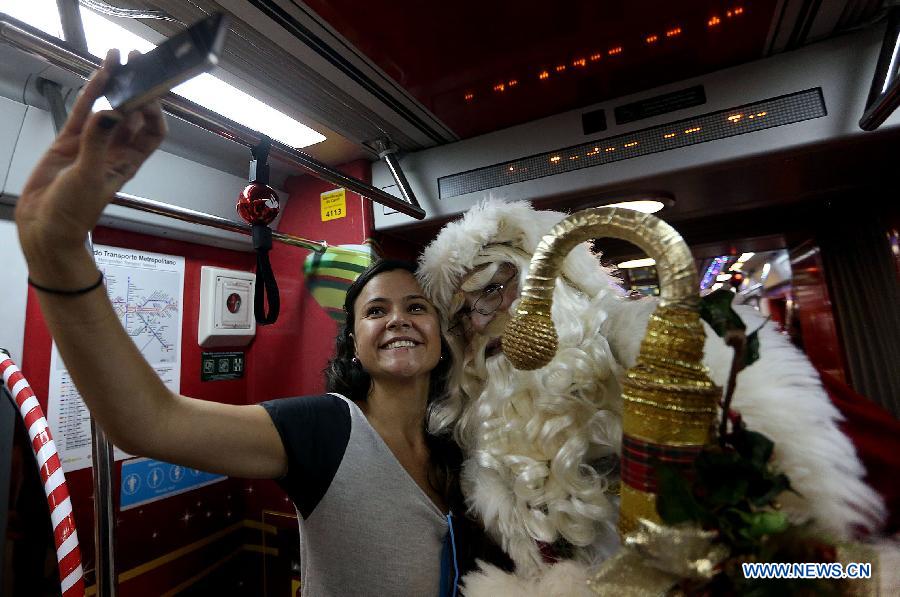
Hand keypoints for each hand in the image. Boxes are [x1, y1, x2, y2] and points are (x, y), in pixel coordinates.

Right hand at [15, 49, 166, 259]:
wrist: (45, 227)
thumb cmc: (73, 213)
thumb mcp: (89, 178)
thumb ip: (96, 145)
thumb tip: (109, 114)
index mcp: (129, 163)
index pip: (152, 132)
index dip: (154, 111)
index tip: (150, 91)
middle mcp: (115, 151)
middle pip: (134, 115)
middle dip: (138, 89)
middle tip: (137, 62)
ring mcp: (93, 144)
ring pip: (108, 108)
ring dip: (114, 85)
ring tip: (117, 57)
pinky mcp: (69, 141)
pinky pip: (82, 112)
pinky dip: (90, 94)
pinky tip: (97, 75)